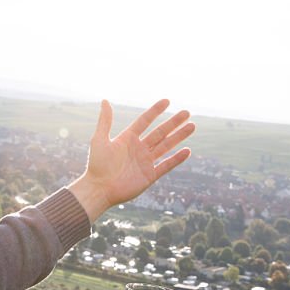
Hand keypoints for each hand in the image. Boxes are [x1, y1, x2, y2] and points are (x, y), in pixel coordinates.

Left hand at [67, 98, 194, 221]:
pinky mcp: (149, 176)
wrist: (99, 189)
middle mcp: (138, 149)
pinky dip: (177, 159)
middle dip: (173, 123)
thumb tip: (105, 100)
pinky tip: (187, 151)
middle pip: (160, 132)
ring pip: (166, 146)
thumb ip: (105, 121)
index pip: (144, 121)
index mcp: (127, 139)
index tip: (167, 101)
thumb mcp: (100, 140)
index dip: (155, 111)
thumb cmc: (97, 165)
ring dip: (179, 136)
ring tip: (192, 126)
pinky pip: (166, 165)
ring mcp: (145, 162)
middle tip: (187, 112)